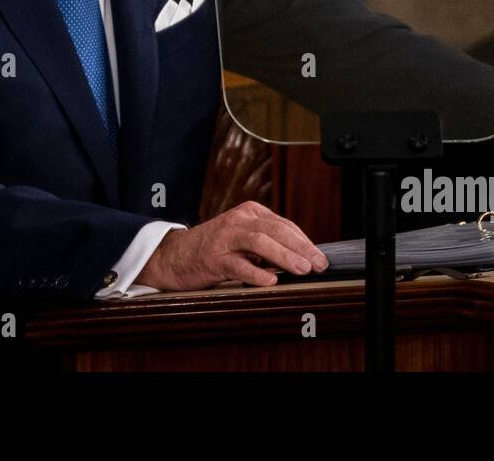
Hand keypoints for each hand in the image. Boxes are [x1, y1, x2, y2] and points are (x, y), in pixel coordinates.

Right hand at [136, 201, 328, 291]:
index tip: (319, 257)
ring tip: (301, 269)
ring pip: (259, 242)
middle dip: (300, 247)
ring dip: (283, 256)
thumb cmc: (215, 248)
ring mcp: (224, 238)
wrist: (174, 255)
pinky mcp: (213, 259)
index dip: (304, 241)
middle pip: (275, 230)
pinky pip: (237, 265)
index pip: (283, 224)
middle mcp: (237, 220)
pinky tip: (270, 281)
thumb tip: (302, 256)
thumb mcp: (243, 236)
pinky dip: (256, 273)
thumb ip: (268, 242)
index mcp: (249, 212)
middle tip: (318, 263)